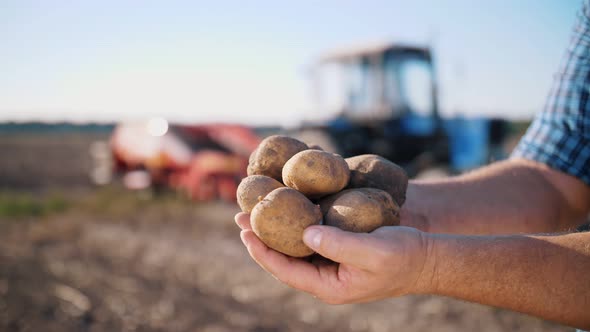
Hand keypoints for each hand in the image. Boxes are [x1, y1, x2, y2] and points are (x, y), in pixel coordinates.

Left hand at [235, 212, 434, 303]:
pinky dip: (294, 224)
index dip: (262, 252)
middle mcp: (325, 278)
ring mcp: (331, 265)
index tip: (245, 232)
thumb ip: (338, 244)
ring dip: (274, 230)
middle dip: (261, 238)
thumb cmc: (404, 257)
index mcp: (329, 286)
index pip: (285, 270)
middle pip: (283, 259)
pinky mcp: (338, 251)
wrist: (428, 259)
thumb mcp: (372, 251)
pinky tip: (287, 208)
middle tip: (240, 217)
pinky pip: (309, 239)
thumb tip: (304, 233)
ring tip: (254, 212)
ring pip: (294, 249)